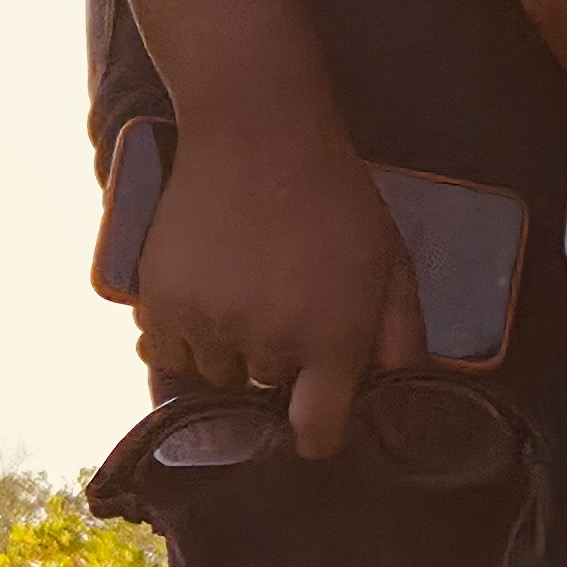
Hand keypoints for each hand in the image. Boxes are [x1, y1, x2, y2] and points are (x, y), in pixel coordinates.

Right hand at [139, 83, 427, 439]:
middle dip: (277, 363)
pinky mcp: (161, 304)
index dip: (318, 434)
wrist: (256, 133)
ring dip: (227, 348)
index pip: (317, 432)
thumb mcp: (391, 263)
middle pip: (264, 393)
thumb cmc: (336, 198)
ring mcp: (208, 324)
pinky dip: (183, 334)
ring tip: (244, 288)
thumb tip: (406, 397)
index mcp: (332, 337)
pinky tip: (206, 291)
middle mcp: (268, 341)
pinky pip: (166, 351)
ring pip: (214, 374)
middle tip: (284, 303)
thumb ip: (402, 337)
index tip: (314, 421)